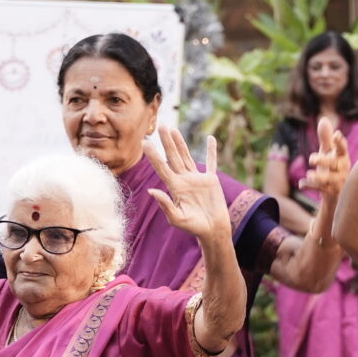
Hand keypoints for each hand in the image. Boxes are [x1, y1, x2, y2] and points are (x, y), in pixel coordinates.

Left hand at [149, 127, 232, 242]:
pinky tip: (210, 139)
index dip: (154, 156)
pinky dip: (212, 151)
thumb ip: (165, 205)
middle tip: (160, 126)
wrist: (212, 230)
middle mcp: (184, 180)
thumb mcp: (177, 219)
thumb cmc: (194, 227)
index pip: (162, 168)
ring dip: (180, 143)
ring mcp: (197, 179)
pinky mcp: (211, 180)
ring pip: (187, 156)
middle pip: (173, 157)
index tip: (145, 143)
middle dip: (166, 142)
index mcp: (175, 188)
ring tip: (173, 129)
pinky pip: (211, 162)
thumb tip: (151, 191)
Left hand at [302, 118, 351, 201]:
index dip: (340, 142)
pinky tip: (301, 184)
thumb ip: (326, 138)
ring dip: (319, 177)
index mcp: (342, 157)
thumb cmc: (333, 167)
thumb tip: (324, 119)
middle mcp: (342, 169)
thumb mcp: (329, 152)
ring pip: (328, 179)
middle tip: (311, 158)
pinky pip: (319, 189)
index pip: (342, 148)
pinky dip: (309, 186)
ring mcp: (337, 181)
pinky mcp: (331, 192)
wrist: (338, 193)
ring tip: (309, 174)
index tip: (336, 134)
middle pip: (334, 164)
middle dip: (324, 161)